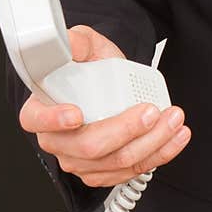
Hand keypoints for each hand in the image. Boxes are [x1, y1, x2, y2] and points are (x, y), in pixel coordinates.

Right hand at [18, 24, 190, 186]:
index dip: (54, 120)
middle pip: (88, 146)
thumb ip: (76, 41)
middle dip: (126, 130)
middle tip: (151, 111)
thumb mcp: (86, 44)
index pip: (36, 119)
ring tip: (173, 119)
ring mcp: (81, 159)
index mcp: (42, 108)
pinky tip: (175, 136)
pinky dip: (160, 154)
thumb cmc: (94, 66)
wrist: (117, 80)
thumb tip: (69, 42)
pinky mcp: (105, 170)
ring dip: (152, 142)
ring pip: (116, 162)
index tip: (76, 113)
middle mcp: (58, 139)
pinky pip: (132, 170)